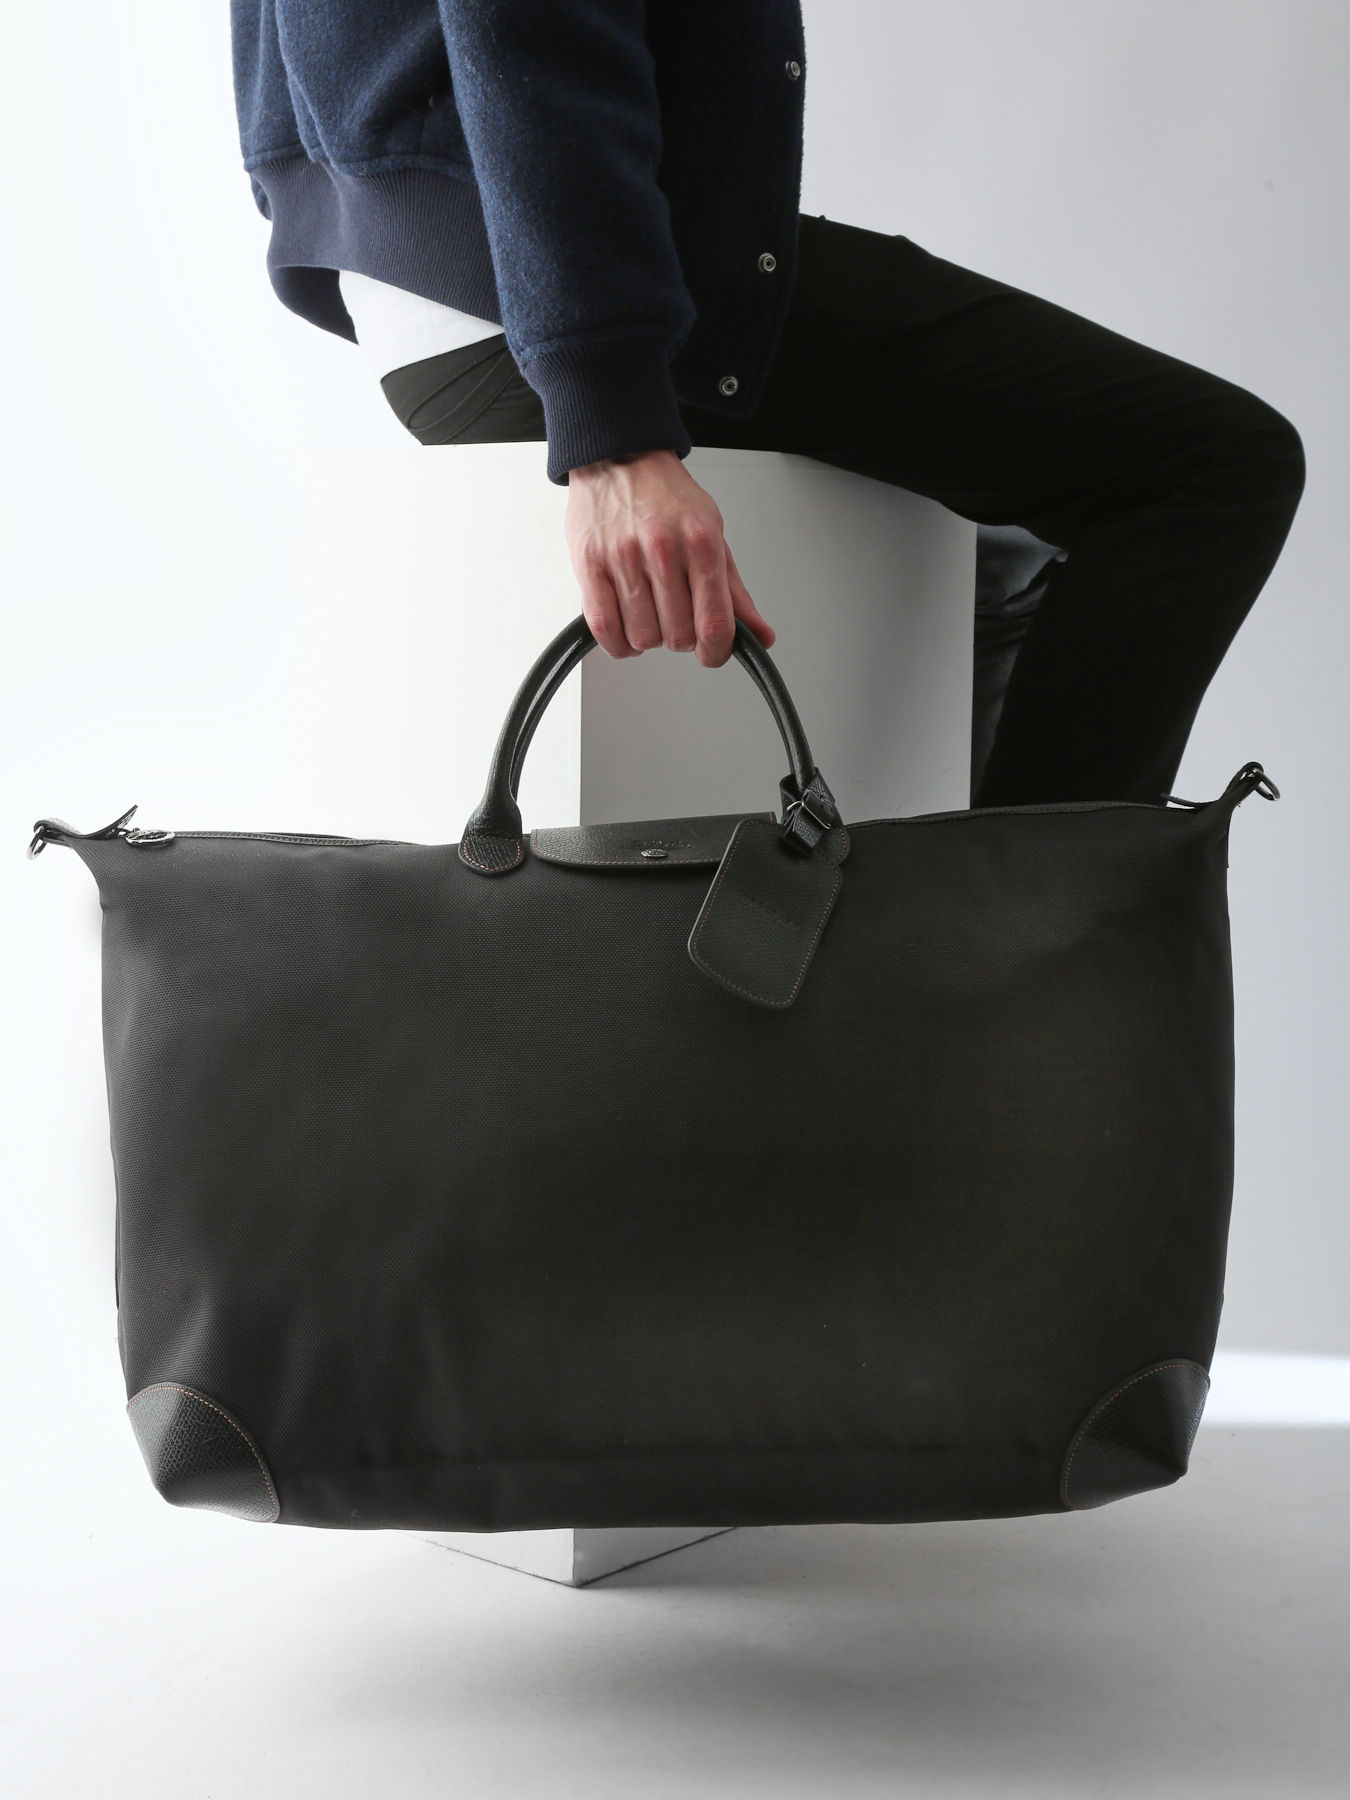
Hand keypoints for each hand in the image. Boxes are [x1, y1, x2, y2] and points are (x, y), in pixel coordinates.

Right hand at [564, 449, 775, 666]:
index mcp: (700, 543)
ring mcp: (623, 559)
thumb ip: (734, 592)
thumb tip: (758, 636)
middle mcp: (662, 550)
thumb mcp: (713, 535)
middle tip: (677, 615)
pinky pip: (605, 629)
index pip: (714, 624)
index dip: (716, 652)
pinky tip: (627, 627)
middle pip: (678, 637)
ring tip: (650, 613)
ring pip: (642, 638)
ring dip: (649, 637)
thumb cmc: (666, 497)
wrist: (619, 457)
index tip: (712, 653)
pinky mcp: (589, 566)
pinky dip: (619, 642)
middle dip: (681, 637)